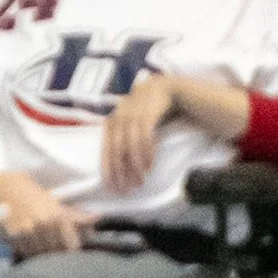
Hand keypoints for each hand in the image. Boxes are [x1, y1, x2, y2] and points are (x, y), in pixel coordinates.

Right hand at [0, 172, 84, 254]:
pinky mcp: (14, 233)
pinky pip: (25, 251)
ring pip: (39, 253)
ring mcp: (28, 229)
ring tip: (42, 247)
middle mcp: (44, 223)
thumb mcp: (59, 205)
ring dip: (41, 254)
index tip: (71, 255)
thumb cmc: (39, 198)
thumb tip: (99, 218)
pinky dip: (28, 251)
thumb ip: (78, 216)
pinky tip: (30, 244)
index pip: (71, 246)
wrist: (13, 189)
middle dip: (56, 253)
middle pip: (55, 251)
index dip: (72, 253)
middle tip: (55, 252)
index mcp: (59, 216)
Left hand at [98, 75, 175, 192]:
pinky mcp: (149, 109)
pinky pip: (145, 135)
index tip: (111, 186)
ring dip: (134, 165)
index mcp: (113, 119)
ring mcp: (134, 110)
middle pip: (116, 147)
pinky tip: (149, 167)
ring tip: (140, 181)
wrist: (171, 88)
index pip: (106, 147)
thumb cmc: (152, 112)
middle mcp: (120, 114)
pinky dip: (146, 153)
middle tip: (126, 189)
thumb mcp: (135, 125)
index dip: (108, 168)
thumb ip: (126, 140)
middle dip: (120, 171)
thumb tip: (119, 168)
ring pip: (130, 143)